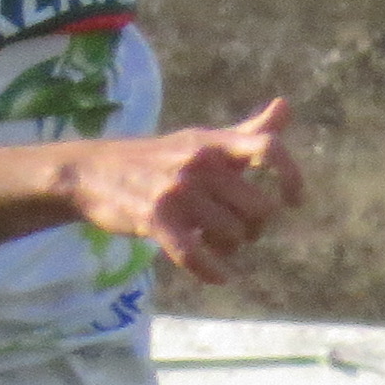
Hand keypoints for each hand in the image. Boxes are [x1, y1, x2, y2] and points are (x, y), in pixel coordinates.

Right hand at [65, 98, 308, 285]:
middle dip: (254, 227)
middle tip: (241, 232)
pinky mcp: (154, 218)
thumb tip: (286, 106)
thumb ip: (246, 131)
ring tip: (215, 245)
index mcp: (213, 143)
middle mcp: (198, 163)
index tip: (294, 201)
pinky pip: (194, 254)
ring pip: (231, 234)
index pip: (268, 149)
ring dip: (229, 248)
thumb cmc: (153, 159)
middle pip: (257, 207)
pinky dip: (211, 271)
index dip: (290, 176)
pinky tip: (219, 277)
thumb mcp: (198, 140)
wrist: (90, 172)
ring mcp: (176, 191)